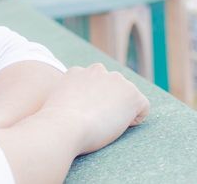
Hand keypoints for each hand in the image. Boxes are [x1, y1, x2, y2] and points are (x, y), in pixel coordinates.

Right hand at [32, 63, 149, 155]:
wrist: (64, 125)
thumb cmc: (55, 122)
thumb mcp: (54, 103)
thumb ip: (63, 97)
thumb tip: (64, 107)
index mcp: (76, 71)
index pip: (93, 83)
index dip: (93, 101)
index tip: (86, 115)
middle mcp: (96, 70)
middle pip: (112, 85)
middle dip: (110, 101)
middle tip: (97, 120)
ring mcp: (115, 80)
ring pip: (127, 95)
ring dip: (122, 108)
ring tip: (107, 123)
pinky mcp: (131, 93)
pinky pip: (142, 107)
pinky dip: (136, 119)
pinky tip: (120, 126)